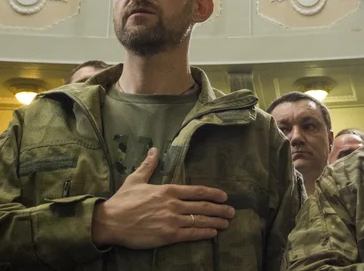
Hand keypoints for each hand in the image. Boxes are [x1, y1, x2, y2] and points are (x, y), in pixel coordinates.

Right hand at [92, 148, 234, 248]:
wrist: (109, 222)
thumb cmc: (122, 201)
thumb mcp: (136, 179)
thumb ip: (149, 165)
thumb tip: (154, 150)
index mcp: (168, 190)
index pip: (197, 191)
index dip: (213, 193)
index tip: (224, 196)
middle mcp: (174, 204)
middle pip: (203, 206)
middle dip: (220, 209)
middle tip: (232, 212)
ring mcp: (172, 220)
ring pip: (199, 220)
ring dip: (216, 222)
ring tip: (226, 223)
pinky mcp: (167, 235)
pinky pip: (190, 234)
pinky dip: (203, 233)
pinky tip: (212, 233)